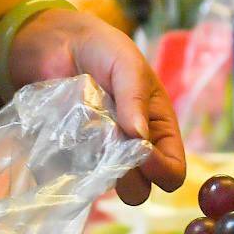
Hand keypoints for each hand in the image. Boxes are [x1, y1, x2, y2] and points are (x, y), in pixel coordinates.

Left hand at [7, 6, 186, 205]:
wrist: (60, 44)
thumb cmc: (104, 50)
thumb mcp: (126, 64)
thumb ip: (134, 97)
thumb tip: (139, 136)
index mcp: (158, 128)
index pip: (173, 169)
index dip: (161, 169)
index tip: (140, 151)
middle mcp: (133, 148)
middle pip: (141, 189)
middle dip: (128, 177)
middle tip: (109, 148)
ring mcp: (103, 155)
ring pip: (108, 187)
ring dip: (99, 172)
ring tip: (86, 140)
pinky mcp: (74, 156)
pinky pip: (76, 177)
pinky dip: (72, 167)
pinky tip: (66, 142)